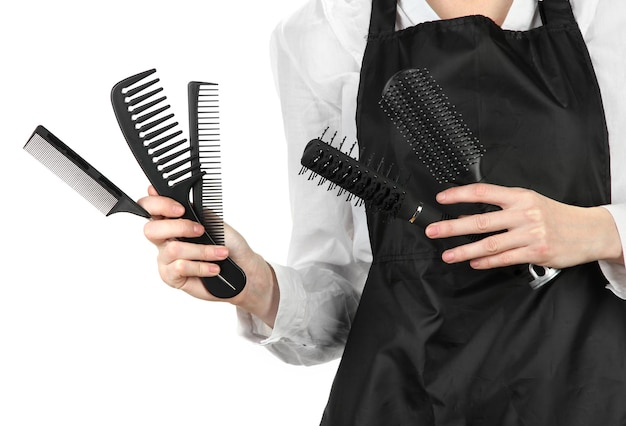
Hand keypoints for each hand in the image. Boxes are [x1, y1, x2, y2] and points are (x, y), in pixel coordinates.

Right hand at [138, 186, 278, 325]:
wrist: (243, 268)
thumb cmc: (228, 244)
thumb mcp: (213, 221)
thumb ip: (194, 210)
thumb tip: (180, 197)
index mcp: (172, 221)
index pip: (149, 207)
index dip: (158, 204)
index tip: (180, 209)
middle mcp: (165, 239)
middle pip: (151, 230)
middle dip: (180, 227)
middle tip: (200, 230)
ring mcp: (166, 259)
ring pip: (173, 249)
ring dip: (203, 250)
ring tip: (221, 253)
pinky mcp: (171, 277)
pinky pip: (181, 267)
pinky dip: (202, 266)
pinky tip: (214, 268)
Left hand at [425, 183, 623, 269]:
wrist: (589, 231)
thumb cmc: (555, 216)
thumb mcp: (530, 202)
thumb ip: (503, 207)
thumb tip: (469, 213)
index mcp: (520, 197)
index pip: (483, 192)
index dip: (459, 195)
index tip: (441, 198)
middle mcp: (523, 214)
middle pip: (480, 221)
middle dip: (452, 227)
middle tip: (433, 231)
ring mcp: (529, 234)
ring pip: (489, 244)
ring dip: (464, 251)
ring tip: (448, 255)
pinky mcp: (535, 252)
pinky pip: (504, 259)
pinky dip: (485, 262)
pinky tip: (473, 262)